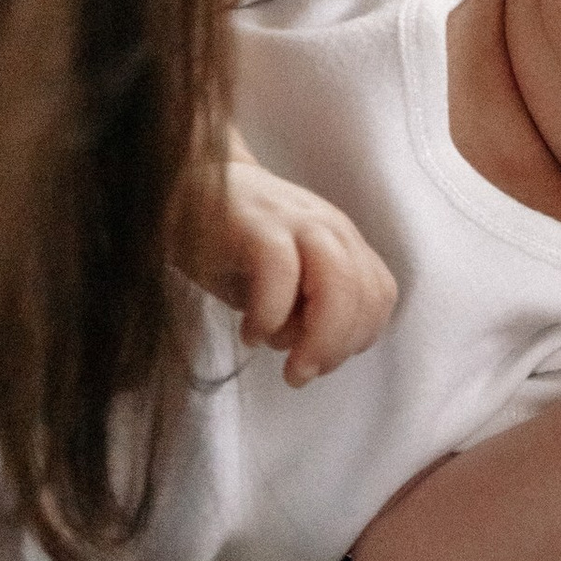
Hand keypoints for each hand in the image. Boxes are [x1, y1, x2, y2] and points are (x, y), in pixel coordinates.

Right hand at [187, 157, 396, 385]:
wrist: (181, 187)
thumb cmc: (229, 243)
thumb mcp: (280, 281)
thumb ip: (307, 311)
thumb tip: (316, 356)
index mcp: (342, 242)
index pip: (379, 295)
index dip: (358, 338)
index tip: (319, 360)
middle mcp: (329, 229)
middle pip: (365, 295)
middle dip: (336, 349)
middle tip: (300, 373)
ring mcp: (296, 222)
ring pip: (337, 285)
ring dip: (318, 338)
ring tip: (288, 364)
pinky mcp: (258, 223)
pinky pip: (281, 272)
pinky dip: (270, 314)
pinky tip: (250, 333)